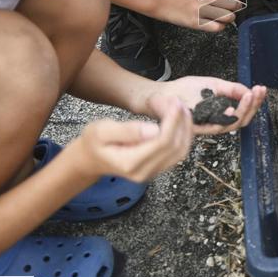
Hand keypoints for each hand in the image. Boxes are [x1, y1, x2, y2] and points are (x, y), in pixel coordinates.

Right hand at [74, 93, 192, 182]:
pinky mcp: (157, 169)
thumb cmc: (95, 142)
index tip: (175, 104)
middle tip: (180, 103)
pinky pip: (177, 154)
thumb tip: (155, 130)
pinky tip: (179, 122)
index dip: (172, 122)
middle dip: (181, 123)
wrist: (91, 158)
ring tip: (183, 110)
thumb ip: (128, 130)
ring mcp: (152, 173)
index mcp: (130, 163)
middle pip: (175, 148)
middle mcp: (144, 172)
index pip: (162, 142)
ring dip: (185, 130)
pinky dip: (183, 137)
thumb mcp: (102, 131)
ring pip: (180, 153)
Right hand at [150, 0, 241, 32]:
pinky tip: (217, 23)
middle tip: (233, 8)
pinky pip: (217, 27)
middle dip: (235, 7)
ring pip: (227, 16)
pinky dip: (221, 26)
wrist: (162, 0)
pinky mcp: (195, 22)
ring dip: (230, 18)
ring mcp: (199, 9)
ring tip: (226, 16)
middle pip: (231, 3)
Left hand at [155, 76, 266, 135]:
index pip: (243, 112)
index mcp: (221, 114)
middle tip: (258, 92)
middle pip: (241, 121)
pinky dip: (224, 118)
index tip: (262, 89)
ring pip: (230, 125)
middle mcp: (216, 123)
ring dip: (243, 110)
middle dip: (253, 107)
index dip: (255, 102)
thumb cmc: (184, 91)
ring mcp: (206, 127)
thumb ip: (231, 89)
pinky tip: (231, 109)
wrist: (161, 94)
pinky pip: (213, 126)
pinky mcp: (195, 128)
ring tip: (249, 96)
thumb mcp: (212, 85)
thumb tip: (249, 91)